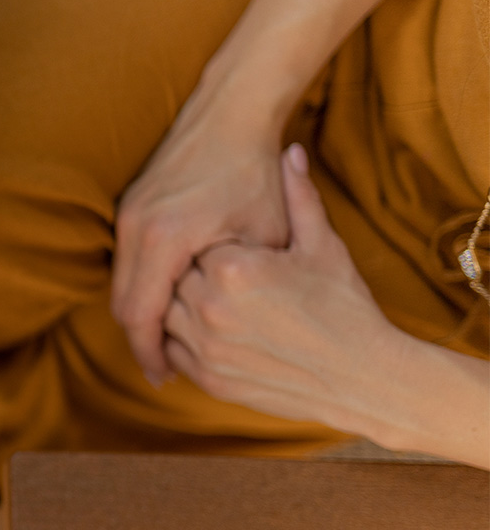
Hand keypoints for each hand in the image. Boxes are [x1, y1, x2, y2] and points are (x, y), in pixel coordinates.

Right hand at [111, 80, 288, 384]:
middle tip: (165, 372)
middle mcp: (134, 228)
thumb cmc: (253, 171)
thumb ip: (238, 286)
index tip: (166, 380)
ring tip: (167, 344)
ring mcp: (127, 215)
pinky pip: (127, 262)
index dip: (152, 353)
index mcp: (163, 239)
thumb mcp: (262, 235)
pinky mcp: (130, 206)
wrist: (230, 110)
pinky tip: (168, 304)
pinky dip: (142, 290)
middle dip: (141, 342)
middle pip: (122, 305)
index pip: (142, 315)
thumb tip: (223, 334)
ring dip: (141, 316)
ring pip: (121, 284)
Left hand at [161, 144, 399, 432]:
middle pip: (174, 278)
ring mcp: (206, 345)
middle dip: (190, 274)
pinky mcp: (208, 378)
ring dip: (179, 306)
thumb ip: (298, 197)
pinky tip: (209, 329)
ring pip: (165, 315)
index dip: (210, 245)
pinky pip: (173, 351)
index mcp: (233, 268)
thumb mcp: (323, 246)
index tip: (229, 247)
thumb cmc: (346, 307)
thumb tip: (290, 151)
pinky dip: (181, 339)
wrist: (364, 376)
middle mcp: (210, 306)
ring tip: (213, 302)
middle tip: (220, 276)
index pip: (194, 244)